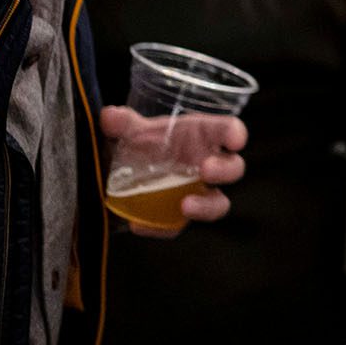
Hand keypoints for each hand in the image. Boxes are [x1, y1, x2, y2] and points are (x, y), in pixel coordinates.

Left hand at [100, 107, 247, 236]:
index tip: (234, 141)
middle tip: (205, 170)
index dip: (236, 135)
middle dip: (224, 170)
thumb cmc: (146, 143)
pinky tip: (140, 225)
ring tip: (186, 206)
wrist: (127, 171)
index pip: (229, 131)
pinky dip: (161, 228)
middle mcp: (209, 163)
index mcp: (204, 136)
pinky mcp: (180, 217)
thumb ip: (124, 123)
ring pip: (218, 203)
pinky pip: (178, 227)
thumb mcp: (133, 131)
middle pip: (233, 168)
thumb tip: (109, 116)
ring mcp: (199, 192)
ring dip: (206, 206)